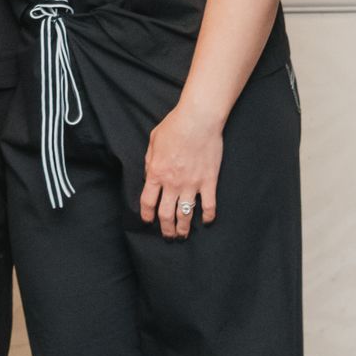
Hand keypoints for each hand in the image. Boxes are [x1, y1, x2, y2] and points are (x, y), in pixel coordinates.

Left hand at [139, 102, 222, 238]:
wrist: (198, 120)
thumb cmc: (174, 127)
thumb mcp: (153, 142)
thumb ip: (149, 161)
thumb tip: (149, 175)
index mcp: (156, 173)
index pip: (148, 202)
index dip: (147, 215)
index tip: (148, 221)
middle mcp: (172, 183)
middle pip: (166, 214)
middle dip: (166, 228)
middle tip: (168, 235)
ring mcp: (192, 184)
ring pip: (186, 215)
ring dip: (184, 228)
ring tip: (183, 235)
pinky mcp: (209, 182)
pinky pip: (208, 206)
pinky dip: (207, 216)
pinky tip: (206, 221)